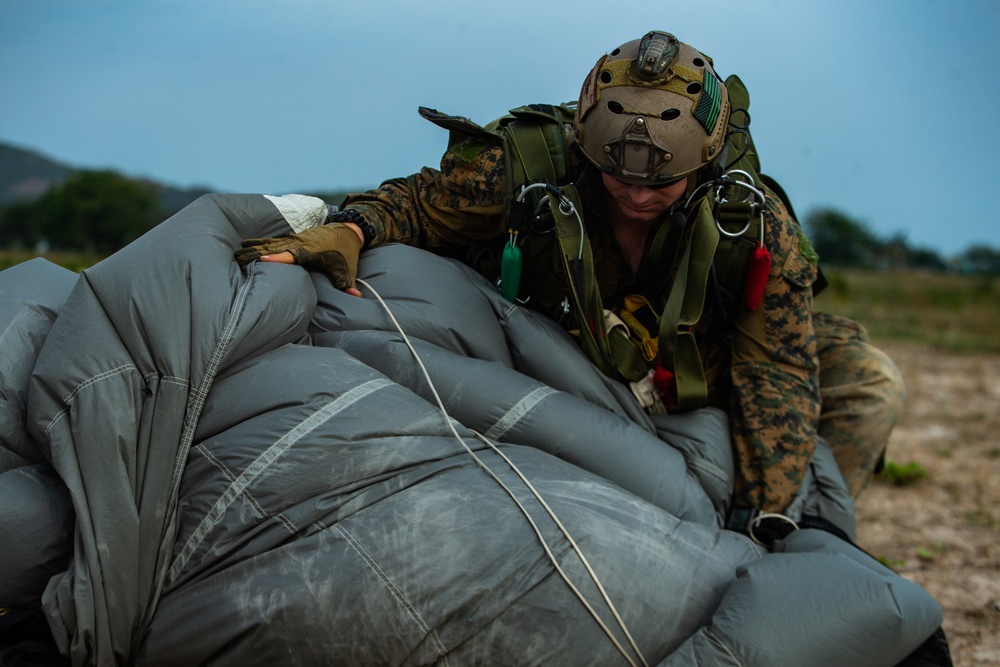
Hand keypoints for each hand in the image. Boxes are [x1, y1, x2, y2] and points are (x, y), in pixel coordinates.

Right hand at [236, 223, 363, 296]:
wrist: (348, 228)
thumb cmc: (346, 250)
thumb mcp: (347, 268)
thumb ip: (347, 283)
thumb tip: (356, 296)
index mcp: (309, 252)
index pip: (290, 255)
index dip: (275, 257)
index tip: (260, 258)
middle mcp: (299, 243)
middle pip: (274, 248)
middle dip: (256, 252)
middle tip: (237, 257)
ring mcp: (296, 238)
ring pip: (272, 242)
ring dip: (255, 246)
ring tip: (237, 250)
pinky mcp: (295, 236)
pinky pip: (275, 240)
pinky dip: (261, 242)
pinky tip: (248, 244)